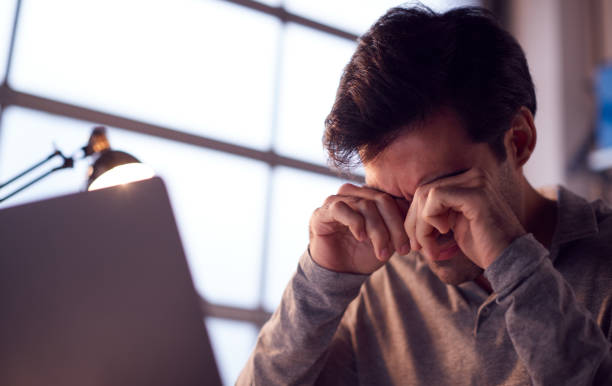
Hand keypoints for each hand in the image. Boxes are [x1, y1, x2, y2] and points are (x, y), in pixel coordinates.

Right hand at [309, 183, 410, 273]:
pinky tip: (361, 238)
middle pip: (382, 200)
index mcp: (370, 197)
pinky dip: (356, 222)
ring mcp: (336, 200)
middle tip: (402, 249)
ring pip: (364, 205)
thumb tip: (417, 220)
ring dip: (377, 230)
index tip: (412, 245)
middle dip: (395, 226)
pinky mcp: (322, 211)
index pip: (393, 199)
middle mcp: (354, 194)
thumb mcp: (388, 242)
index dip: (404, 220)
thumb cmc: (363, 255)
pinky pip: (341, 208)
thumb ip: (399, 227)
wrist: (338, 273)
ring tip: (382, 252)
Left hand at [404, 168, 525, 267]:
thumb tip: (407, 214)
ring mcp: (476, 181)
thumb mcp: (452, 225)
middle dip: (413, 222)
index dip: (415, 217)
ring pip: (425, 195)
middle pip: (422, 191)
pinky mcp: (475, 193)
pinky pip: (435, 198)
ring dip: (421, 227)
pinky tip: (444, 235)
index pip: (426, 190)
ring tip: (430, 248)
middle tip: (418, 247)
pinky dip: (430, 221)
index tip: (418, 242)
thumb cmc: (483, 247)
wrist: (511, 262)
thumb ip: (434, 213)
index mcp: (467, 180)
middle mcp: (472, 175)